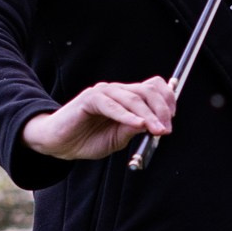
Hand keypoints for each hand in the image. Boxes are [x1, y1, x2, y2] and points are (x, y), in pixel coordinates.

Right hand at [22, 78, 175, 160]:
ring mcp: (103, 92)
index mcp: (125, 97)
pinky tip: (138, 124)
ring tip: (157, 130)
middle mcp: (116, 91)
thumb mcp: (118, 138)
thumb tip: (155, 125)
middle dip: (162, 110)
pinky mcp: (90, 99)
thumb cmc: (87, 140)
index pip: (153, 87)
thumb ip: (134, 130)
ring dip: (148, 115)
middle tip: (166, 129)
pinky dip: (128, 116)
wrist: (59, 143)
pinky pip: (113, 105)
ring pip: (133, 98)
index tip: (172, 119)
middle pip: (147, 90)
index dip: (167, 100)